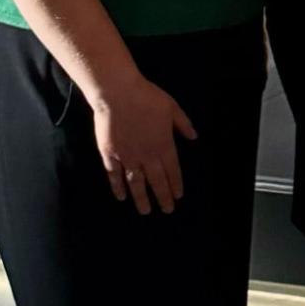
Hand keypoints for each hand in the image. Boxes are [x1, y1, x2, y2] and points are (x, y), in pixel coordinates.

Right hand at [91, 74, 196, 214]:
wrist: (118, 94)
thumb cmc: (147, 97)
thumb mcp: (172, 107)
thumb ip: (183, 124)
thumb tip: (194, 137)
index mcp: (163, 145)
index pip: (172, 170)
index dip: (175, 184)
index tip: (178, 196)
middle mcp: (147, 155)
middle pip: (156, 181)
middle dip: (163, 197)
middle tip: (167, 210)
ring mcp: (127, 157)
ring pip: (136, 183)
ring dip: (141, 198)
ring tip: (146, 211)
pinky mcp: (110, 155)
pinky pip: (115, 176)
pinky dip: (118, 187)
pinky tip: (122, 197)